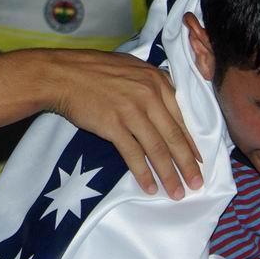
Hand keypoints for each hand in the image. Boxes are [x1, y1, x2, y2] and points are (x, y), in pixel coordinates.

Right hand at [39, 48, 202, 199]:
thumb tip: (166, 101)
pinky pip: (134, 154)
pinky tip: (149, 186)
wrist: (61, 75)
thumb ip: (150, 83)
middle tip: (197, 184)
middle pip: (173, 136)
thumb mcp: (129, 66)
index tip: (197, 161)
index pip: (180, 117)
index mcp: (156, 81)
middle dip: (187, 164)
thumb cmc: (92, 69)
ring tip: (176, 192)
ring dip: (169, 174)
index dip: (190, 143)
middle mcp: (148, 95)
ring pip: (157, 149)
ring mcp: (131, 111)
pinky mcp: (113, 125)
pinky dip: (143, 173)